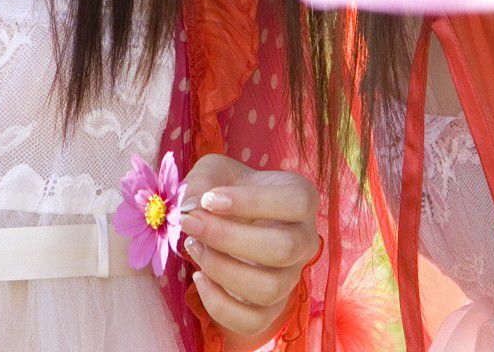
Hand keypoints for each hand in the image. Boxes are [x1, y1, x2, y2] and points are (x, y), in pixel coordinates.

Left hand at [179, 152, 320, 343]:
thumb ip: (201, 181)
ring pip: (270, 288)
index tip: (210, 199)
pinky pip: (253, 320)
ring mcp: (291, 277)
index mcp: (302, 198)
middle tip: (191, 223)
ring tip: (194, 247)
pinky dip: (219, 304)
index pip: (297, 202)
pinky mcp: (272, 307)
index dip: (252, 201)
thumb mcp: (213, 172)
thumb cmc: (227, 190)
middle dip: (228, 237)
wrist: (228, 219)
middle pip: (284, 248)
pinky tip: (199, 278)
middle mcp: (305, 240)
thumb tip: (188, 207)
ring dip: (222, 270)